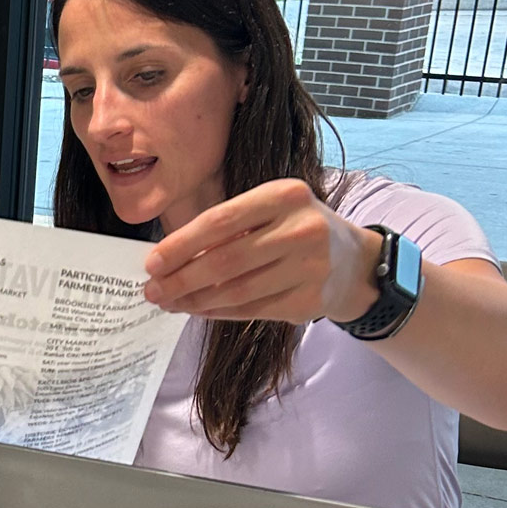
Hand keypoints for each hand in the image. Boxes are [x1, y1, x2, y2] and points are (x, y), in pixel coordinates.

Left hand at [143, 178, 384, 323]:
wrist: (354, 263)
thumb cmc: (295, 231)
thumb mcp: (269, 212)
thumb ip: (226, 228)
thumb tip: (167, 258)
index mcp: (286, 195)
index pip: (220, 220)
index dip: (181, 244)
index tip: (151, 263)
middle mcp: (302, 228)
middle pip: (225, 260)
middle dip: (181, 279)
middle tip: (153, 290)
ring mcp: (311, 267)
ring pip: (236, 290)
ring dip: (195, 300)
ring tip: (169, 302)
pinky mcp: (310, 300)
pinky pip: (252, 310)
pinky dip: (218, 312)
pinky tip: (198, 310)